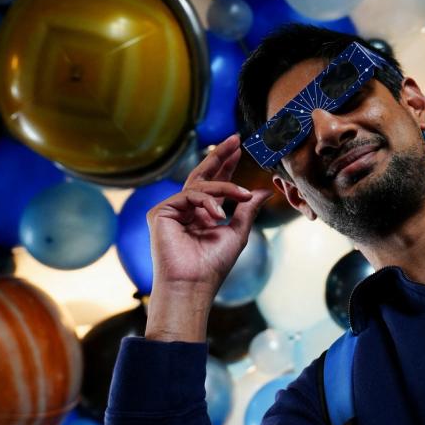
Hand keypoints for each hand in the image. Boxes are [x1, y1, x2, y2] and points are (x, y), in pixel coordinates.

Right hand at [144, 134, 272, 341]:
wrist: (194, 283)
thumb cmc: (214, 265)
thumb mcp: (238, 232)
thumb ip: (247, 209)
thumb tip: (263, 191)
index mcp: (202, 214)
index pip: (214, 184)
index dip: (226, 165)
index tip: (240, 148)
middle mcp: (185, 210)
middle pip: (202, 175)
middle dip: (220, 157)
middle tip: (235, 140)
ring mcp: (171, 210)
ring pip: (201, 185)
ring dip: (225, 187)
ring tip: (243, 194)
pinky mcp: (161, 212)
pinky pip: (190, 194)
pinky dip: (208, 202)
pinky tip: (219, 215)